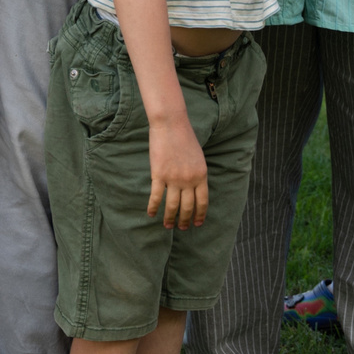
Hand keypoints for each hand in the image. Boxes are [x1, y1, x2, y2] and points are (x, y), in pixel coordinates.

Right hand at [146, 113, 209, 228]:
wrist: (171, 125)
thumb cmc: (185, 138)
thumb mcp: (198, 158)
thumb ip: (197, 174)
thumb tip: (194, 189)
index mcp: (201, 176)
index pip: (202, 202)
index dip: (200, 215)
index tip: (197, 224)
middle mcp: (189, 180)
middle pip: (187, 207)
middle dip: (184, 220)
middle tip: (181, 228)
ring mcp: (173, 179)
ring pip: (172, 205)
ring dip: (170, 218)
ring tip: (167, 226)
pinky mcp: (159, 175)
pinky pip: (156, 196)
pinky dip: (153, 207)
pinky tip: (151, 214)